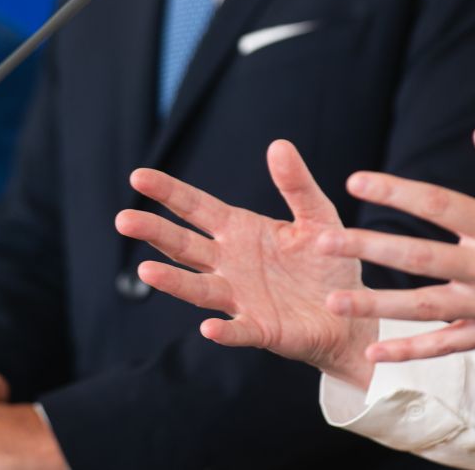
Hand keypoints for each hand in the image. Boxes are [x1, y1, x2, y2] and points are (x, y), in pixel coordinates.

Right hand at [115, 139, 378, 386]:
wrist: (350, 311)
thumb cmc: (328, 260)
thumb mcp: (317, 215)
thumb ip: (296, 185)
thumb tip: (279, 145)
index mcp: (240, 231)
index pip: (195, 207)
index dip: (168, 192)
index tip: (138, 176)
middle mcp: (230, 263)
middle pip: (184, 245)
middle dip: (155, 231)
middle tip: (124, 218)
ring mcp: (241, 298)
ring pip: (199, 288)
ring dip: (173, 281)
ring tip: (146, 270)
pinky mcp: (262, 329)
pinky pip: (239, 330)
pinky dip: (224, 330)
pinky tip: (209, 328)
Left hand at [323, 125, 474, 363]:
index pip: (438, 205)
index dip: (394, 192)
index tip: (357, 181)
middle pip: (416, 258)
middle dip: (365, 249)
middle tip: (322, 242)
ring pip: (422, 307)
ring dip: (375, 304)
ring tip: (333, 300)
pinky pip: (447, 346)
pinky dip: (411, 351)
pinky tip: (377, 351)